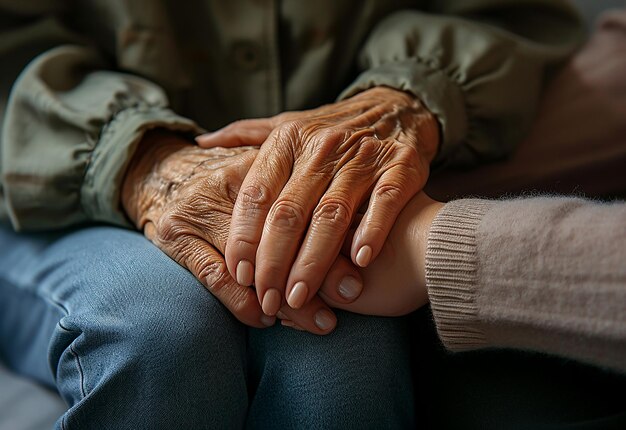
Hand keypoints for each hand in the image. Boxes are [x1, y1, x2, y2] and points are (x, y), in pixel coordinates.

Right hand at [121, 130, 342, 333]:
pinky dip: (242, 302)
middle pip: (283, 232)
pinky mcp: (175, 232)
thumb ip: (304, 192)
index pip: (306, 203)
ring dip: (288, 300)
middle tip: (349, 300)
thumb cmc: (231, 182)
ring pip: (253, 260)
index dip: (335, 237)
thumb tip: (359, 233)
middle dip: (320, 272)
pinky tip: (264, 318)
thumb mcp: (267, 172)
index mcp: (263, 157)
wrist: (162, 173)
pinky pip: (214, 275)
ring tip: (318, 321)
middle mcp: (232, 177)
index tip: (360, 268)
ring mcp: (200, 205)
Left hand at [196, 86, 439, 316]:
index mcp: (289, 139)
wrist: (398, 106)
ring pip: (331, 215)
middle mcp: (322, 146)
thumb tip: (200, 142)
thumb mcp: (288, 124)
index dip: (245, 237)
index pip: (257, 194)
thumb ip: (245, 136)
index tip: (239, 274)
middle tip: (266, 299)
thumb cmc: (333, 127)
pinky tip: (359, 262)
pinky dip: (371, 231)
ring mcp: (363, 156)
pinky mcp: (401, 165)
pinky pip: (383, 201)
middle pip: (289, 212)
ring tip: (298, 298)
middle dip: (273, 262)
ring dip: (313, 261)